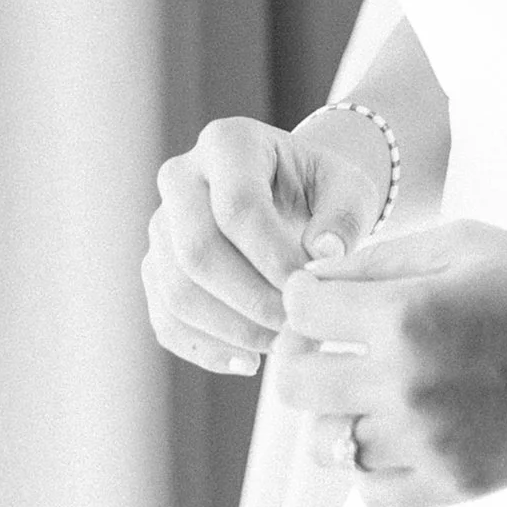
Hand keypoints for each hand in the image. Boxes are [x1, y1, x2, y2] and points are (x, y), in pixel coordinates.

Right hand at [142, 114, 388, 375]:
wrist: (296, 199)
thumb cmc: (325, 191)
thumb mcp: (350, 190)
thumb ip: (345, 216)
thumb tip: (323, 254)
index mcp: (227, 142)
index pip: (237, 207)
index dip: (272, 257)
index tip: (308, 290)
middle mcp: (180, 178)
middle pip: (196, 251)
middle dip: (249, 299)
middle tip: (294, 328)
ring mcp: (161, 226)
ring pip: (177, 290)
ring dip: (230, 329)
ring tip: (280, 346)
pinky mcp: (155, 269)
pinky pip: (166, 319)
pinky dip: (206, 349)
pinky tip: (249, 363)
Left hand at [276, 220, 506, 506]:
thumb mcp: (466, 242)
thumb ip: (381, 258)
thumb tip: (311, 282)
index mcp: (406, 314)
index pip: (300, 310)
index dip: (305, 297)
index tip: (325, 300)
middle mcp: (405, 384)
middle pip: (293, 385)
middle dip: (301, 355)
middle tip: (330, 347)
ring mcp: (427, 442)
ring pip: (326, 443)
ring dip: (339, 413)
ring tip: (375, 391)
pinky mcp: (450, 485)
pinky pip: (368, 491)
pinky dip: (372, 464)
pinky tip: (401, 431)